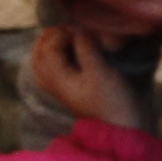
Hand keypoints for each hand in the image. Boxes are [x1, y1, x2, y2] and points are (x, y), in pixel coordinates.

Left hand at [28, 13, 152, 132]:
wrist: (122, 129)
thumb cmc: (114, 102)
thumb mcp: (101, 72)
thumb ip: (86, 48)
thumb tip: (79, 31)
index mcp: (57, 78)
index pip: (48, 46)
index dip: (64, 33)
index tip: (85, 33)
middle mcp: (52, 83)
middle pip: (40, 50)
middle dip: (55, 35)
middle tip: (76, 32)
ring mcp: (58, 87)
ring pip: (43, 58)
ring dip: (54, 43)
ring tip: (71, 36)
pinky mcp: (68, 89)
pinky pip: (51, 67)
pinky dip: (55, 54)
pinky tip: (68, 50)